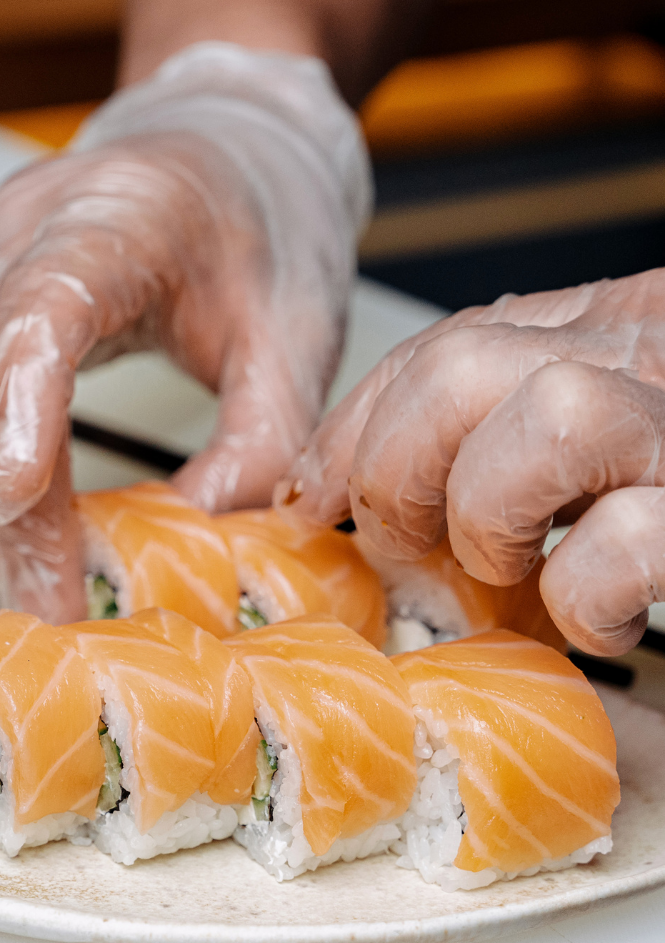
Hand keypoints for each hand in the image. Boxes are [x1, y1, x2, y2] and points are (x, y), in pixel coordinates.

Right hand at [0, 44, 369, 621]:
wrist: (231, 149)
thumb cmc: (264, 225)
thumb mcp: (298, 337)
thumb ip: (263, 443)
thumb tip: (195, 543)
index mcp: (121, 212)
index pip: (38, 304)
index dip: (14, 403)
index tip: (13, 501)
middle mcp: (22, 227)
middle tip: (51, 593)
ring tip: (34, 577)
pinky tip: (20, 529)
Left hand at [275, 270, 664, 655]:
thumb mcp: (590, 432)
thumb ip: (496, 429)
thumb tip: (345, 486)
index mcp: (605, 327)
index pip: (443, 344)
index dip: (355, 426)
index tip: (310, 494)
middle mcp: (643, 355)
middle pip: (463, 366)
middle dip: (393, 470)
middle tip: (405, 543)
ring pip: (549, 415)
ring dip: (491, 517)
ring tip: (514, 569)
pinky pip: (625, 541)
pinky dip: (584, 596)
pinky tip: (593, 616)